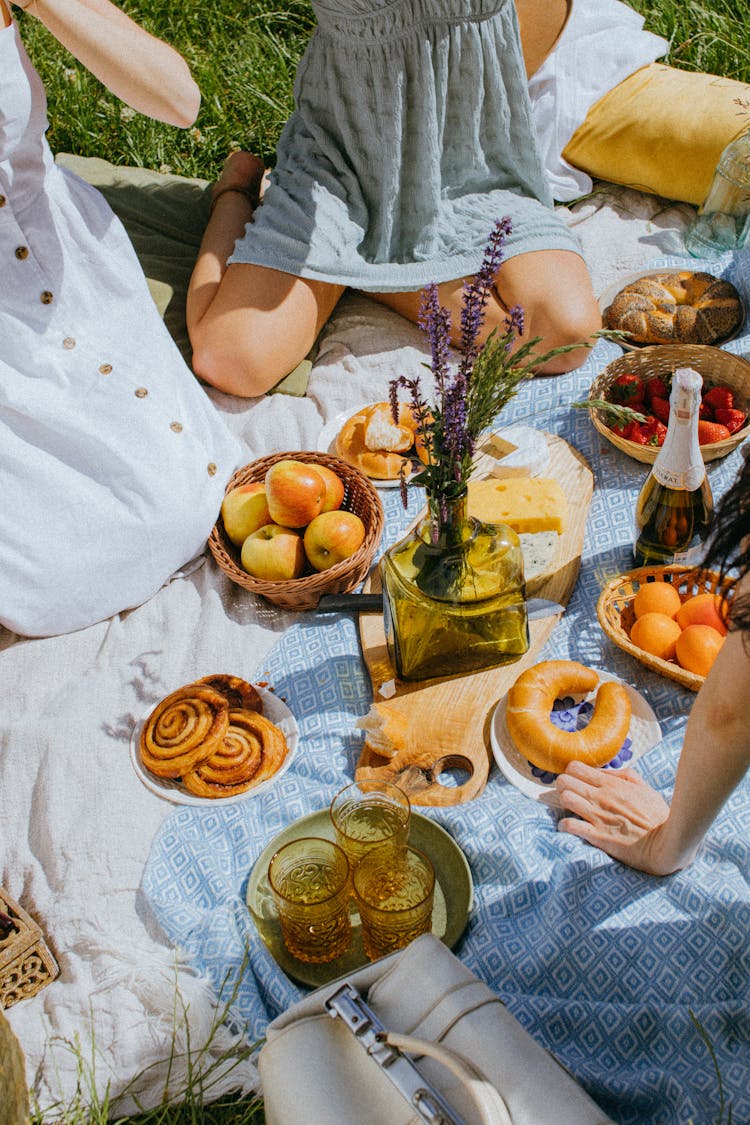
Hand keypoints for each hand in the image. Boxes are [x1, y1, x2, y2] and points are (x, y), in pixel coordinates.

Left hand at [555, 761, 685, 874]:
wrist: (666, 844)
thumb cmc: (657, 816)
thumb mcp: (644, 787)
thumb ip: (623, 775)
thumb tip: (603, 772)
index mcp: (611, 784)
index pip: (575, 767)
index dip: (570, 772)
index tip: (574, 780)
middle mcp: (601, 797)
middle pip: (564, 780)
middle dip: (563, 786)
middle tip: (570, 794)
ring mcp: (597, 816)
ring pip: (565, 799)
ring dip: (563, 803)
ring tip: (571, 809)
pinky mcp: (597, 836)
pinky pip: (570, 825)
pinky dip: (565, 825)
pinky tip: (570, 827)